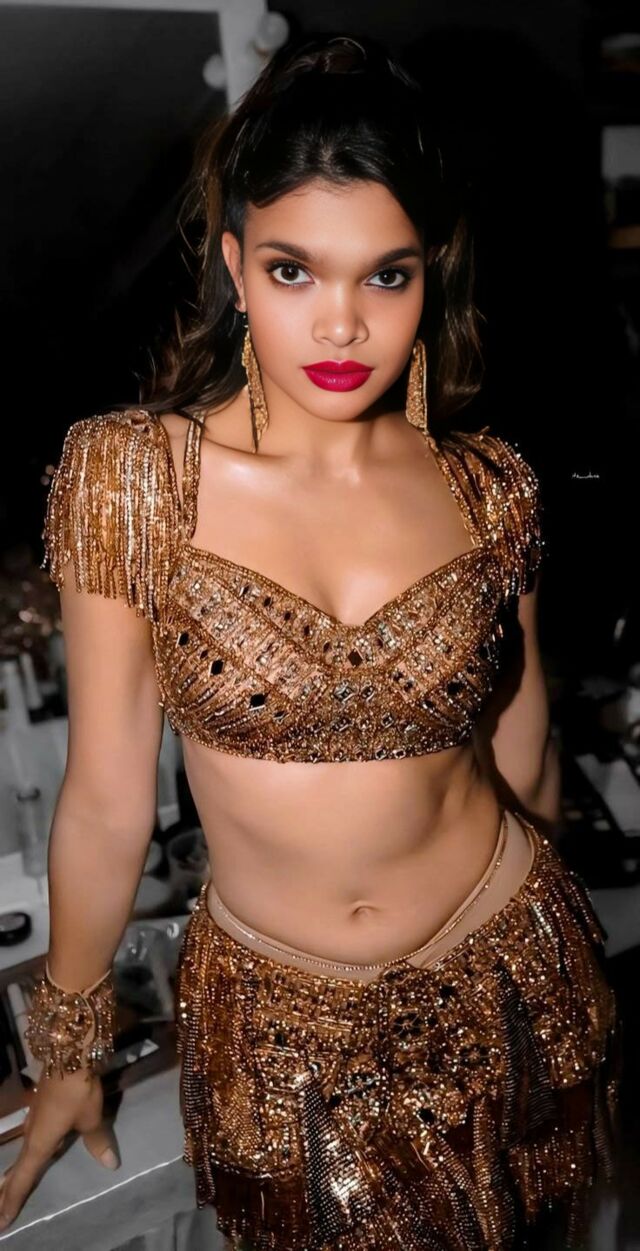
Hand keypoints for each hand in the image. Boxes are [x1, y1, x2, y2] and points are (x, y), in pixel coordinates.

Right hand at [0, 1066, 119, 1230]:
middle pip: (17, 1168)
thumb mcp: (91, 1119)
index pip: (23, 1178)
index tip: (2, 1222)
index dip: (12, 1200)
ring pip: (22, 1151)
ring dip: (14, 1170)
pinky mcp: (40, 1106)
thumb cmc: (77, 1091)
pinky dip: (26, 1152)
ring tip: (4, 1184)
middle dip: (6, 1190)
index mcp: (39, 1143)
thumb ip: (97, 1141)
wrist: (69, 1053)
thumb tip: (110, 1164)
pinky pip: (29, 1137)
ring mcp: (34, 1118)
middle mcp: (32, 1133)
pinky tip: (29, 1147)